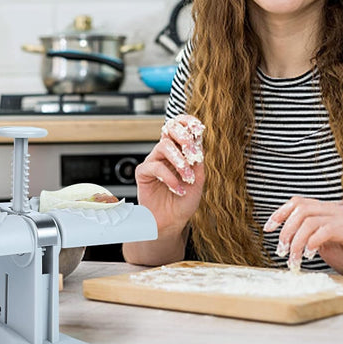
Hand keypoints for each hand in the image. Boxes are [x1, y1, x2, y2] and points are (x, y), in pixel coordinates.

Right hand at [135, 114, 205, 234]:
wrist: (172, 222)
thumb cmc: (184, 201)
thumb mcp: (198, 179)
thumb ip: (197, 160)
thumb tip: (198, 140)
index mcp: (180, 151)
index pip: (181, 128)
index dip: (187, 121)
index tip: (197, 126)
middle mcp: (166, 153)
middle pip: (169, 129)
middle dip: (183, 136)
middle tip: (192, 152)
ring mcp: (154, 161)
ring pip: (163, 146)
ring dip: (179, 161)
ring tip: (188, 178)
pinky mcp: (144, 172)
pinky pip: (155, 166)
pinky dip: (169, 177)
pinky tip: (177, 188)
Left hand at [264, 196, 342, 290]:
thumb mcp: (320, 244)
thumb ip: (306, 235)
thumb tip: (284, 236)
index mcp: (327, 209)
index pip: (298, 202)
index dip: (280, 213)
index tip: (267, 229)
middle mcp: (336, 208)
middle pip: (301, 208)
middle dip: (286, 229)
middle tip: (282, 250)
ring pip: (309, 220)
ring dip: (296, 241)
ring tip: (294, 259)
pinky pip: (325, 230)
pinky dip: (312, 242)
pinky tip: (309, 255)